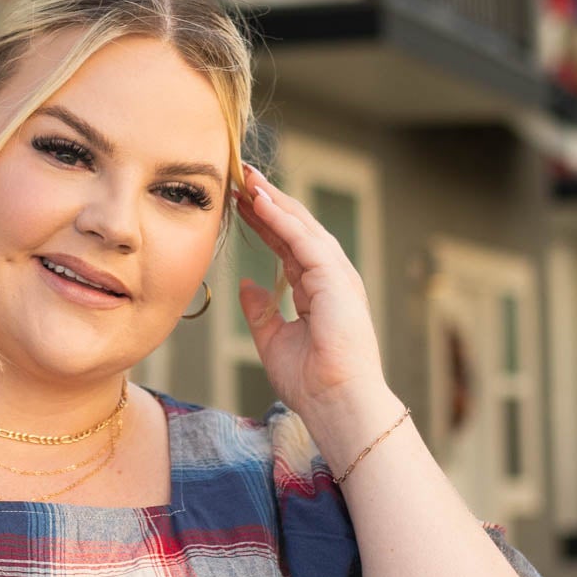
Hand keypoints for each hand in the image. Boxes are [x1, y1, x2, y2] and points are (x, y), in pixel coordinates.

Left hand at [233, 164, 386, 417]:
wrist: (336, 402)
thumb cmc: (311, 382)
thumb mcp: (273, 340)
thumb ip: (260, 311)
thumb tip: (246, 286)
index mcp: (316, 290)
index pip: (286, 245)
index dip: (263, 222)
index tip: (240, 202)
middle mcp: (329, 277)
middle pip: (295, 228)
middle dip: (268, 200)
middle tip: (242, 174)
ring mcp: (336, 275)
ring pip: (301, 227)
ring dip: (273, 200)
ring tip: (248, 178)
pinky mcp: (336, 278)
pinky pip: (304, 240)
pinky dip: (281, 219)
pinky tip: (260, 201)